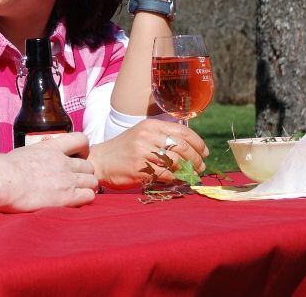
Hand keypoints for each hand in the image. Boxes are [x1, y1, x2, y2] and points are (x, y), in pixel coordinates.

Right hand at [0, 133, 97, 210]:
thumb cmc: (4, 169)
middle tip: (74, 182)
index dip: (83, 150)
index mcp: (52, 147)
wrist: (2, 181)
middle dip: (84, 174)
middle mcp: (63, 162)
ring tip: (75, 194)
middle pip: (90, 166)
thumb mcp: (22, 153)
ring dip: (87, 188)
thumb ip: (34, 156)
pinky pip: (89, 197)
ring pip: (93, 182)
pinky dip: (85, 199)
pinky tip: (73, 202)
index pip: (81, 139)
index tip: (76, 158)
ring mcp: (67, 179)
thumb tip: (22, 161)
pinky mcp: (67, 197)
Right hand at [88, 119, 208, 188]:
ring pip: (177, 162)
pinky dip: (177, 179)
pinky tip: (179, 180)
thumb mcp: (141, 135)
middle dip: (197, 159)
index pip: (183, 131)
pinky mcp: (140, 169)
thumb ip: (162, 137)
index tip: (205, 152)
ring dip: (190, 170)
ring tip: (192, 175)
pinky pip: (167, 175)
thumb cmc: (124, 150)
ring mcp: (143, 152)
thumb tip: (191, 148)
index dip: (198, 143)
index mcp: (150, 126)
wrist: (100, 161)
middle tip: (201, 167)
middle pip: (183, 147)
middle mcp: (148, 136)